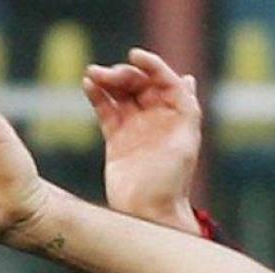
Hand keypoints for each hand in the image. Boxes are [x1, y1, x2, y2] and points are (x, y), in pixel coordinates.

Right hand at [83, 48, 201, 233]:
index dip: (152, 65)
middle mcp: (158, 117)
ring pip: (121, 95)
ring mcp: (136, 127)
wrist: (147, 213)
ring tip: (91, 75)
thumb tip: (186, 78)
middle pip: (140, 85)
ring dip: (107, 82)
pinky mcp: (116, 138)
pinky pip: (106, 111)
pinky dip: (97, 97)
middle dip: (123, 75)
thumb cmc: (170, 182)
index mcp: (178, 115)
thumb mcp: (184, 143)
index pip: (165, 80)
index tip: (134, 56)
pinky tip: (88, 86)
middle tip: (104, 74)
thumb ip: (185, 110)